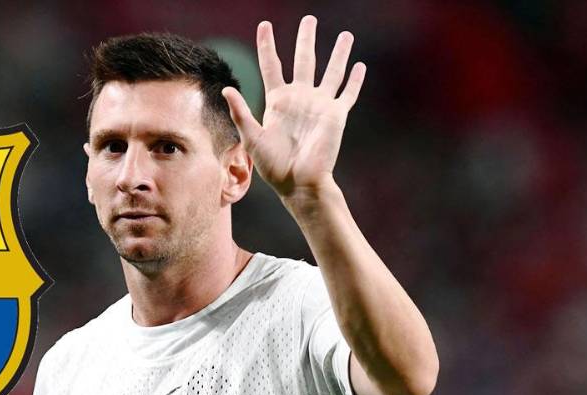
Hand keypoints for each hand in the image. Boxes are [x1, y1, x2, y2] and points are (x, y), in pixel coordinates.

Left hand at [222, 16, 365, 196]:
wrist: (298, 183)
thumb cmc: (273, 165)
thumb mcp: (252, 138)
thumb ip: (241, 112)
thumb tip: (227, 89)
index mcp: (278, 101)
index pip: (272, 66)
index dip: (268, 45)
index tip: (265, 25)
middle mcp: (300, 98)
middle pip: (304, 60)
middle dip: (306, 39)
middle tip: (309, 19)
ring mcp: (319, 105)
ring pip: (331, 72)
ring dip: (338, 54)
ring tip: (345, 35)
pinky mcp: (335, 116)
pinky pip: (347, 94)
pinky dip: (354, 80)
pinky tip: (359, 66)